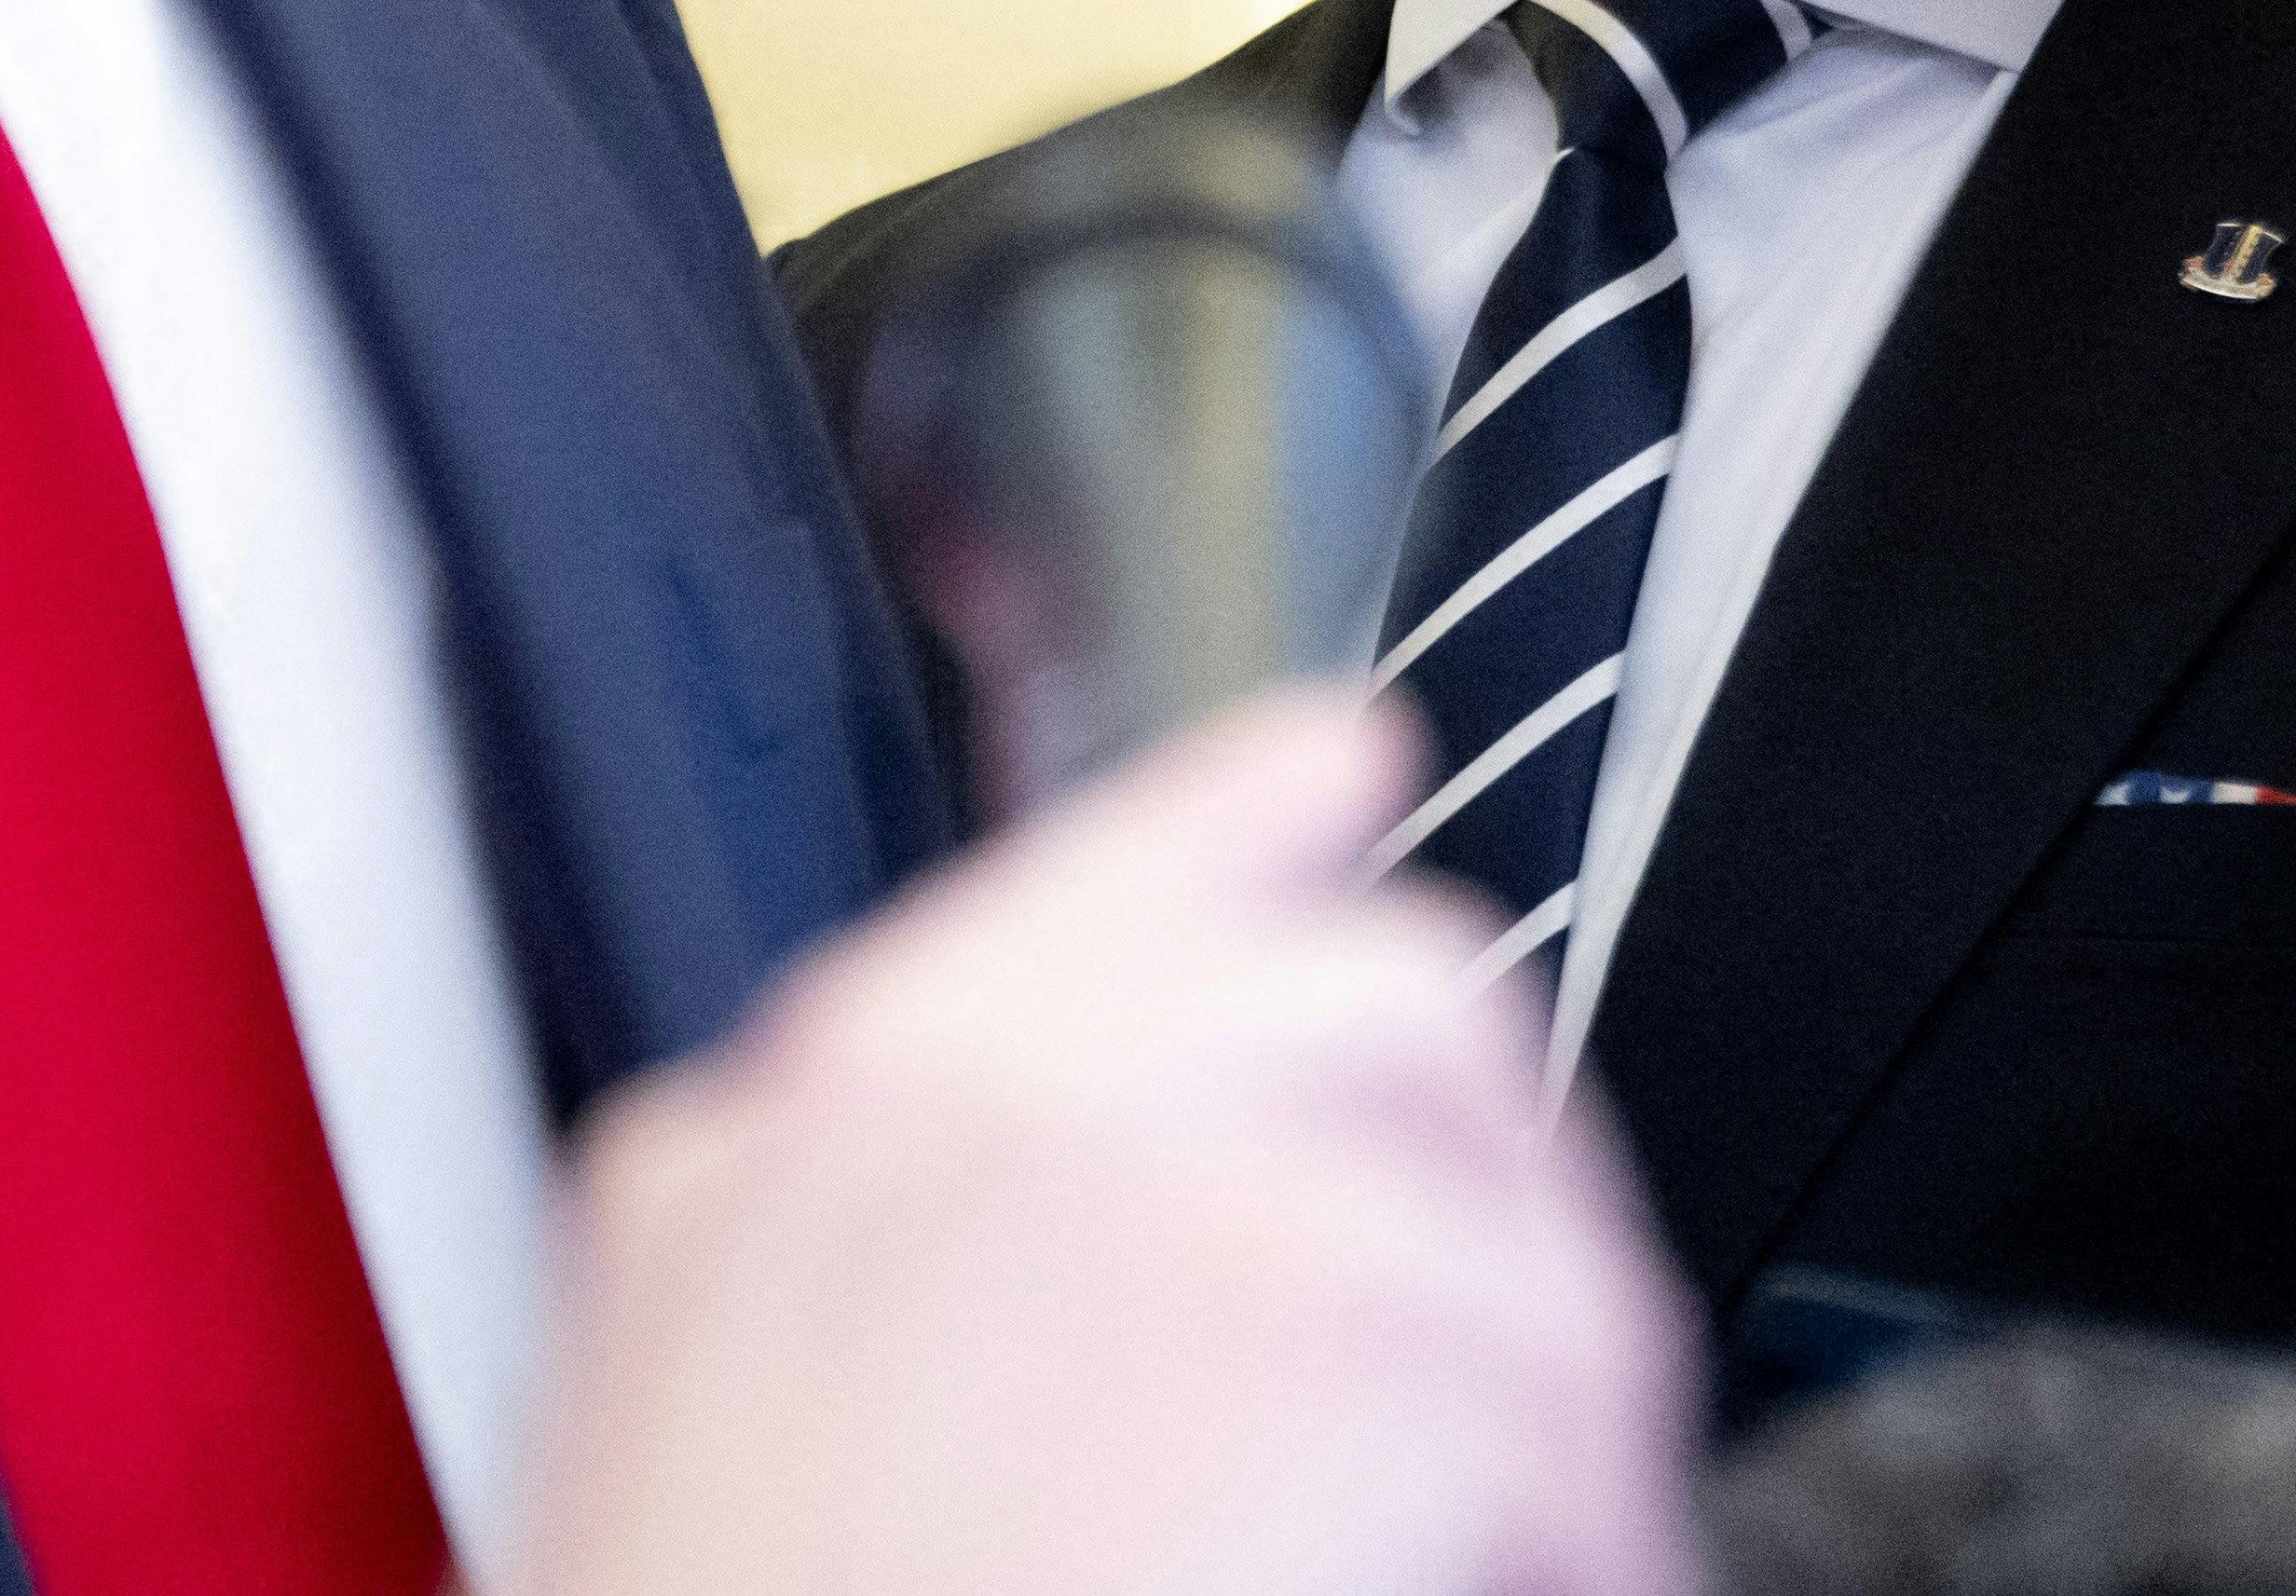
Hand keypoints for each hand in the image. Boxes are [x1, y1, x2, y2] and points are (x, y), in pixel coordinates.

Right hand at [505, 685, 1697, 1595]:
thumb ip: (871, 1287)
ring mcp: (1122, 1182)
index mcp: (756, 1175)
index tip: (1340, 778)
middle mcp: (930, 1115)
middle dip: (1476, 1195)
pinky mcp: (1316, 1313)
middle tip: (1516, 1416)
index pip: (1055, 877)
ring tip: (1517, 1578)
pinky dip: (1583, 1547)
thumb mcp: (712, 1456)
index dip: (1237, 829)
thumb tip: (1105, 1201)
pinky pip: (1563, 1402)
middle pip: (1352, 996)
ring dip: (1553, 1419)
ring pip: (1498, 1211)